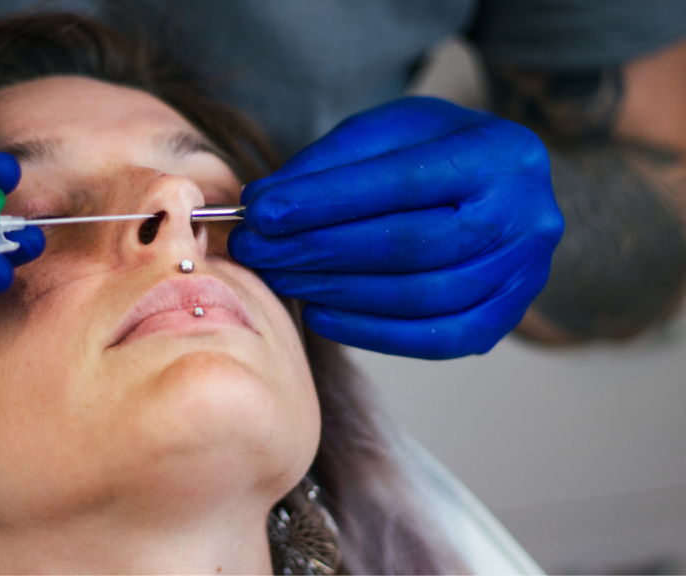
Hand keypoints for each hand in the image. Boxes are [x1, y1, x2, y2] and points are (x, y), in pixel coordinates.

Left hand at [228, 97, 563, 358]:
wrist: (499, 188)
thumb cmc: (432, 153)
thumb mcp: (387, 133)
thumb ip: (330, 163)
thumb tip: (263, 204)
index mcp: (499, 153)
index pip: (401, 182)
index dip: (324, 201)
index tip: (262, 213)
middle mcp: (525, 216)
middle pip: (408, 245)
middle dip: (318, 250)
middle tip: (256, 251)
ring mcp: (523, 274)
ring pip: (419, 296)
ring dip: (335, 292)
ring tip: (279, 278)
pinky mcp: (506, 318)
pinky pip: (434, 339)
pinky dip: (369, 332)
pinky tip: (319, 314)